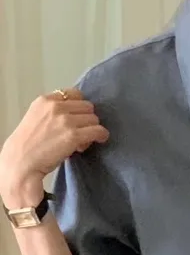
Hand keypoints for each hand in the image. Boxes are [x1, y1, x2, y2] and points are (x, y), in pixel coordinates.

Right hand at [0, 88, 109, 207]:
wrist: (22, 161)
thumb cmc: (29, 144)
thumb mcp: (37, 117)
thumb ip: (53, 111)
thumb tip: (75, 114)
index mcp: (45, 100)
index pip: (74, 93)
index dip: (79, 107)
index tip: (77, 118)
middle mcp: (56, 106)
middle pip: (87, 106)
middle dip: (87, 119)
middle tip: (80, 133)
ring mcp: (65, 120)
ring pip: (94, 119)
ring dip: (92, 129)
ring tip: (82, 141)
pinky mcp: (73, 136)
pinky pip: (98, 131)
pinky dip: (101, 136)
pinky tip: (98, 141)